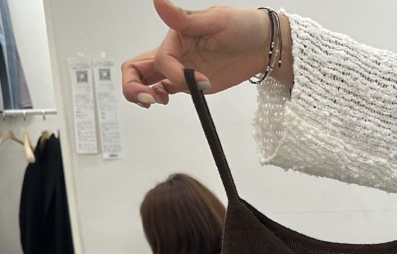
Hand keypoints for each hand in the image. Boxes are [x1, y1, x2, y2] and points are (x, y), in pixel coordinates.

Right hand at [121, 0, 293, 106]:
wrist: (262, 45)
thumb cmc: (242, 26)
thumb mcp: (216, 20)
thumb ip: (184, 19)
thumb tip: (158, 1)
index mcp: (175, 36)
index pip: (161, 60)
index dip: (176, 75)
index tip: (203, 81)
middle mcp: (174, 53)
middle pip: (137, 68)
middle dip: (134, 85)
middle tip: (148, 100)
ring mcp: (181, 69)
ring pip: (148, 80)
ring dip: (144, 93)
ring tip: (156, 101)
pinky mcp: (191, 83)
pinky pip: (166, 89)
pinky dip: (159, 97)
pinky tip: (164, 100)